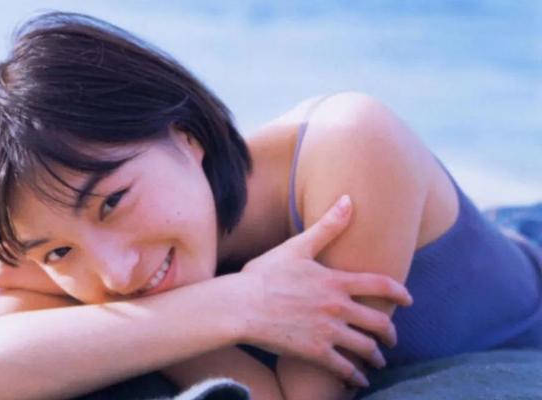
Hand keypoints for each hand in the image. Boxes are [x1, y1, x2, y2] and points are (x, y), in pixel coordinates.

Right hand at [239, 195, 412, 386]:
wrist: (241, 306)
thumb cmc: (264, 275)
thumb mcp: (296, 247)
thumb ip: (327, 226)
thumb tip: (349, 198)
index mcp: (335, 281)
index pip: (380, 285)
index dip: (399, 293)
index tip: (408, 300)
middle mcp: (338, 308)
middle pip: (379, 322)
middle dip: (390, 332)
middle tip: (392, 338)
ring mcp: (328, 332)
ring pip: (365, 348)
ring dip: (376, 356)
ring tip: (378, 361)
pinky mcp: (314, 353)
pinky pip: (344, 369)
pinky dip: (355, 377)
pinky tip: (358, 381)